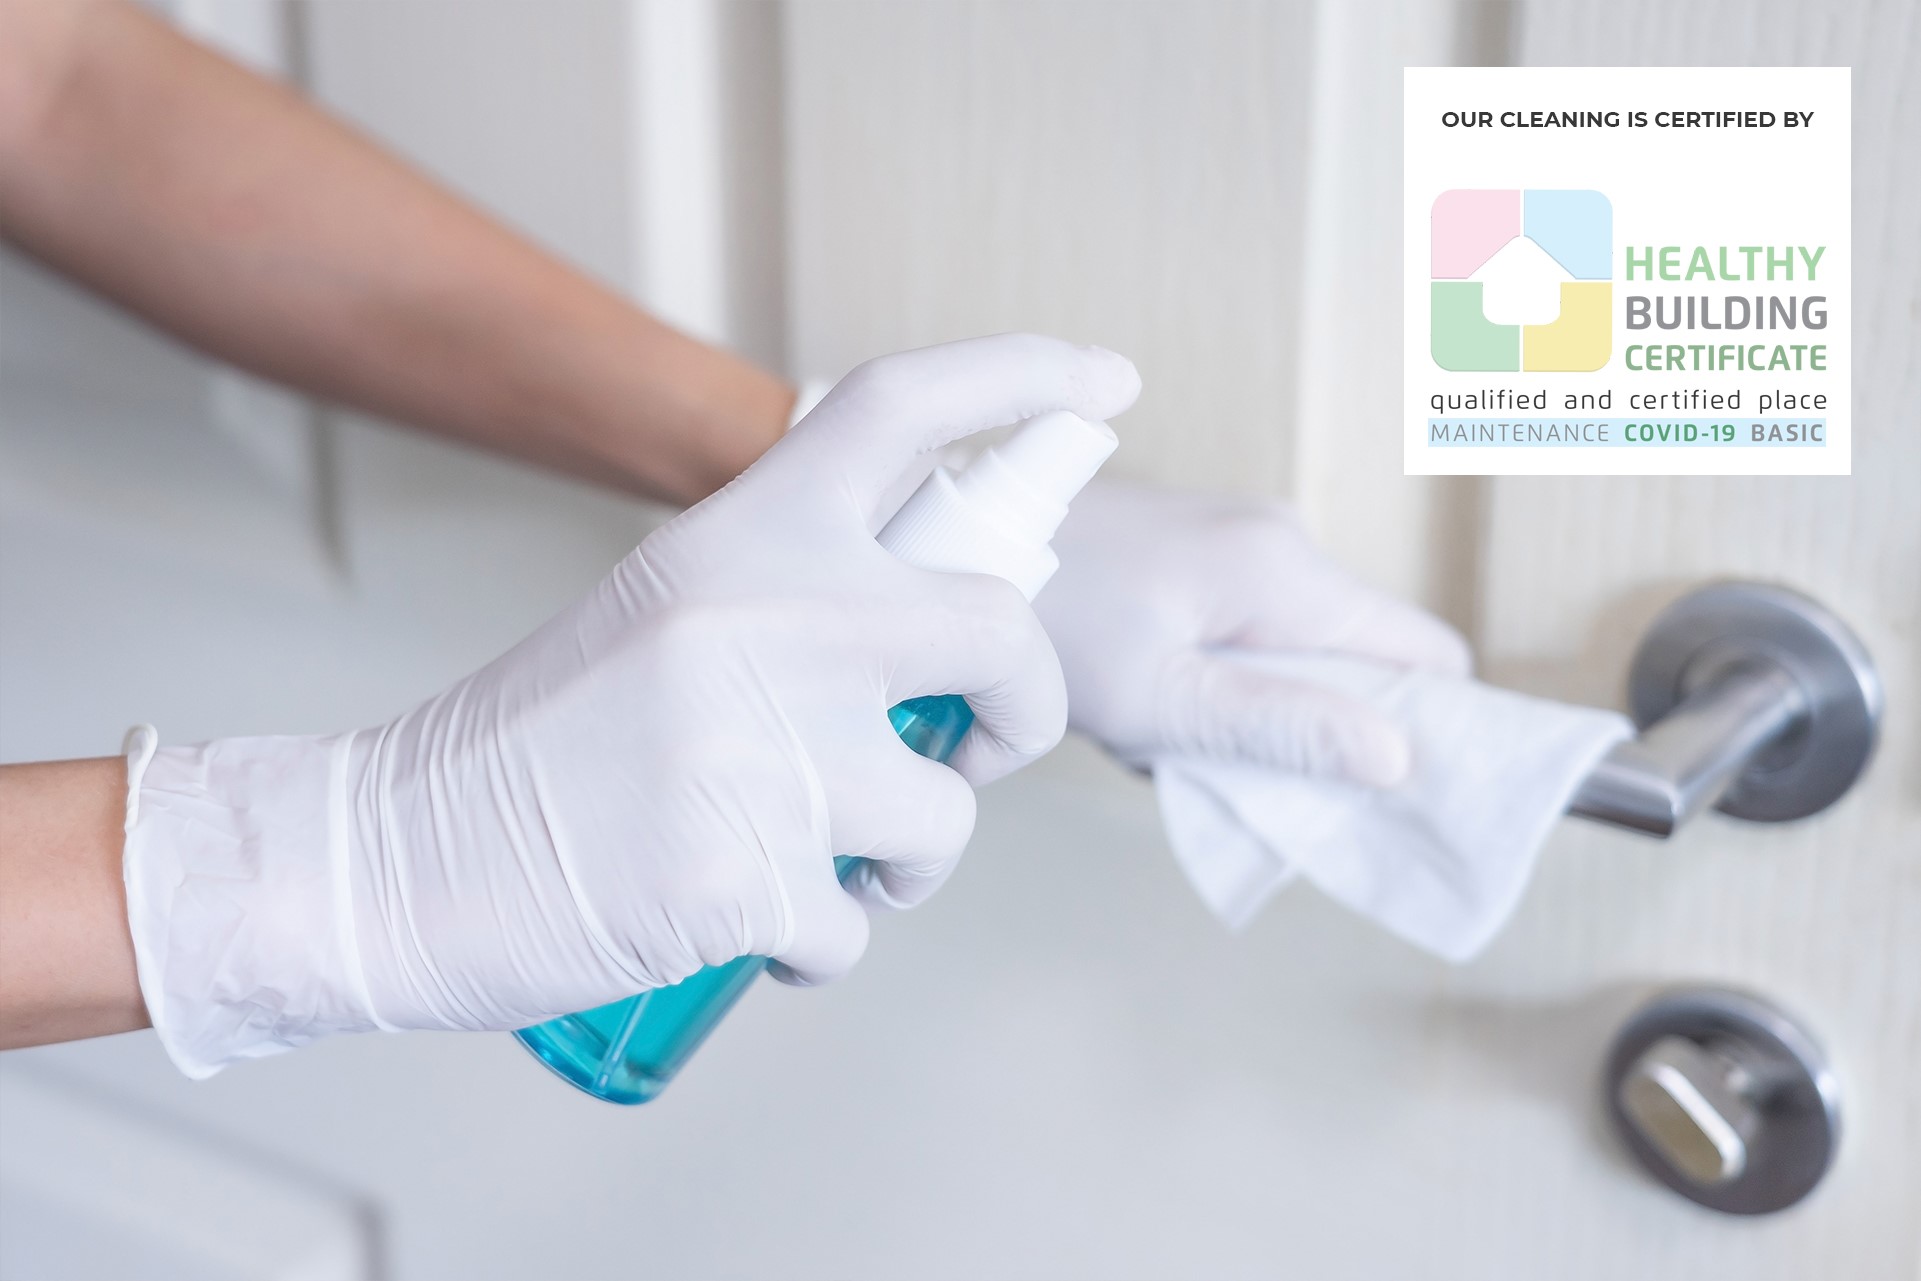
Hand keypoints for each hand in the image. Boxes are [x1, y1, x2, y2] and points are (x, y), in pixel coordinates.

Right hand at [122, 334, 1139, 1074]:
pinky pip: (855, 927)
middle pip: (1003, 631)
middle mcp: (766, 616)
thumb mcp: (669, 613)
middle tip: (983, 746)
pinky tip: (745, 923)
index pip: (903, 408)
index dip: (1020, 374)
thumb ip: (796, 595)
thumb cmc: (539, 742)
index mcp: (740, 535)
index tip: (1106, 382)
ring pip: (944, 815)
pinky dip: (819, 944)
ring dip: (910, 861)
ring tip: (826, 866)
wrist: (386, 852)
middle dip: (1029, 709)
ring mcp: (761, 749)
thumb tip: (947, 626)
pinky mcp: (744, 877)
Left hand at [1034, 482, 1470, 785]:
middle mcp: (1277, 540)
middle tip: (1225, 761)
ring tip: (1160, 723)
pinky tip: (1138, 690)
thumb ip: (1281, 725)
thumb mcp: (1160, 699)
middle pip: (1358, 658)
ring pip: (1293, 649)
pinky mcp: (1193, 547)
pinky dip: (1209, 674)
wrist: (944, 535)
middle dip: (1312, 726)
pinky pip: (1242, 628)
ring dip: (1248, 706)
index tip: (1390, 796)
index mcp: (1286, 573)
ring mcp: (1233, 538)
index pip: (1427, 655)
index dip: (1430, 729)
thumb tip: (1400, 757)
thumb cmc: (1043, 619)